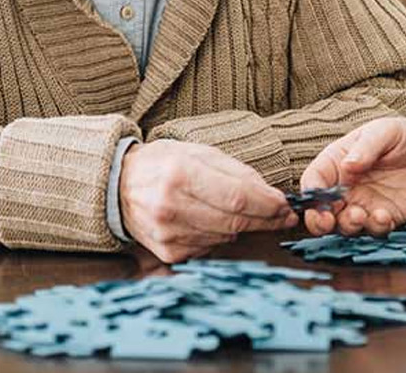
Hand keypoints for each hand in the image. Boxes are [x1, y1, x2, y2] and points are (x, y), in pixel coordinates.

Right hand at [119, 139, 297, 262]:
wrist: (119, 186)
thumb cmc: (165, 164)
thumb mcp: (199, 153)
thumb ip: (237, 172)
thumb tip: (271, 195)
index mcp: (181, 173)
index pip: (238, 196)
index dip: (268, 205)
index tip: (287, 207)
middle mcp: (171, 206)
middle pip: (235, 221)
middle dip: (266, 220)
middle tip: (284, 216)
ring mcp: (168, 233)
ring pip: (226, 237)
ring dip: (245, 228)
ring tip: (250, 215)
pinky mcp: (167, 252)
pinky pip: (209, 247)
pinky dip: (222, 236)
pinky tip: (217, 223)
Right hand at [299, 116, 405, 236]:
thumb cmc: (402, 137)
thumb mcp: (384, 131)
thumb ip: (366, 147)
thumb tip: (348, 165)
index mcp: (336, 164)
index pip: (314, 182)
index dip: (311, 194)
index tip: (317, 201)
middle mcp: (345, 189)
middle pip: (321, 211)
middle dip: (319, 221)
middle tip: (327, 221)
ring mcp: (363, 206)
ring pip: (344, 225)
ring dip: (347, 226)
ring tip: (358, 215)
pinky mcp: (383, 218)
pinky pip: (373, 230)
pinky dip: (374, 228)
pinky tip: (382, 216)